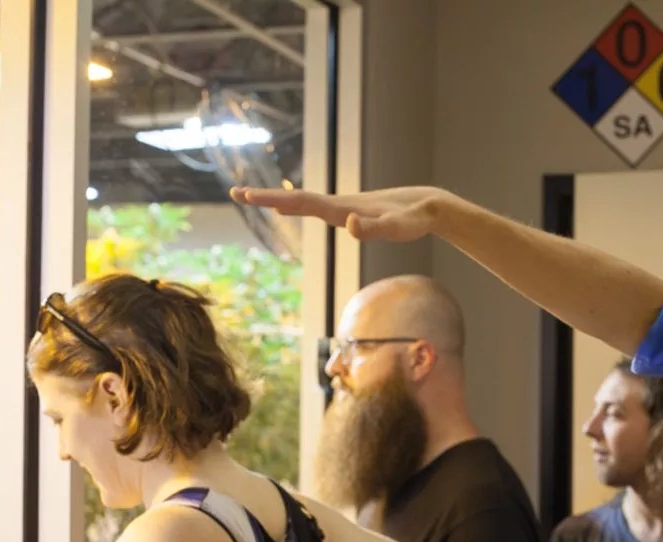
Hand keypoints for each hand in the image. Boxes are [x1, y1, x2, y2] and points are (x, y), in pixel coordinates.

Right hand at [229, 185, 452, 242]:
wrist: (426, 206)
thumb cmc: (412, 219)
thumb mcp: (396, 229)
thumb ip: (374, 228)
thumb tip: (350, 224)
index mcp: (343, 209)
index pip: (303, 202)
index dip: (275, 199)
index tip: (248, 196)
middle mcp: (339, 205)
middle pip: (296, 199)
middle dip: (266, 197)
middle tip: (235, 192)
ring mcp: (342, 208)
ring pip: (304, 202)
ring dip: (277, 200)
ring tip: (251, 198)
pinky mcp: (349, 212)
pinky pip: (315, 208)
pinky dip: (295, 207)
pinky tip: (286, 209)